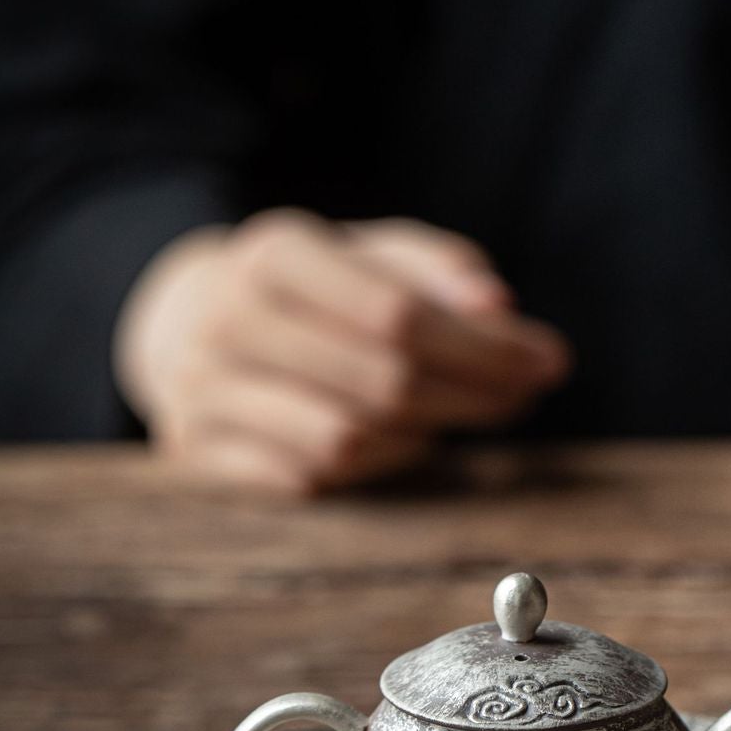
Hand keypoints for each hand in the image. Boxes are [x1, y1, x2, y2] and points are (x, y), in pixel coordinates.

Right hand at [113, 210, 571, 491]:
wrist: (182, 318)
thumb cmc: (308, 286)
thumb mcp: (366, 253)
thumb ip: (437, 270)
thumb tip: (499, 306)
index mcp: (274, 254)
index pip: (398, 315)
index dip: (484, 347)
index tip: (548, 361)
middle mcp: (228, 319)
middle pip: (382, 382)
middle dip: (472, 395)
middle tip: (524, 396)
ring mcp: (204, 391)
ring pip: (348, 439)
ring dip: (426, 435)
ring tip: (458, 414)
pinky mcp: (196, 449)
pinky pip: (312, 477)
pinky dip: (373, 464)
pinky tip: (399, 439)